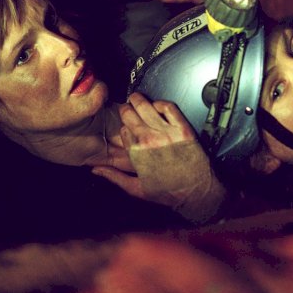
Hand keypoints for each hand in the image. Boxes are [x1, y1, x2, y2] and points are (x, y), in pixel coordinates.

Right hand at [92, 93, 224, 221]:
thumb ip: (115, 177)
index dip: (123, 127)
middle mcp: (150, 140)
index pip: (123, 130)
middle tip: (127, 108)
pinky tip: (157, 106)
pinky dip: (160, 103)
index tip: (125, 126)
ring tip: (136, 99)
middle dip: (126, 110)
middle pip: (130, 115)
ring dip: (139, 101)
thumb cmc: (169, 193)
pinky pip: (168, 107)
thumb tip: (96, 170)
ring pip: (147, 107)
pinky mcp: (183, 129)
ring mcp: (167, 133)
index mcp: (137, 154)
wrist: (196, 193)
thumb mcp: (137, 189)